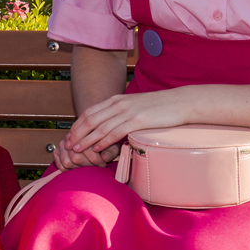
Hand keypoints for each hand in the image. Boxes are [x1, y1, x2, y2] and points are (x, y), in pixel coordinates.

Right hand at [56, 139, 121, 169]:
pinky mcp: (57, 151)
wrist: (92, 141)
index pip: (85, 148)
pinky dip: (70, 169)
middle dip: (88, 164)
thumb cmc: (104, 144)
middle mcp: (70, 136)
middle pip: (76, 157)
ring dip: (79, 168)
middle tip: (97, 166)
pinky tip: (78, 167)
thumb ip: (111, 151)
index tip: (103, 163)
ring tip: (87, 166)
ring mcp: (62, 143)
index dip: (96, 159)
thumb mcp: (111, 146)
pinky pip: (61, 165)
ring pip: (67, 162)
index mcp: (83, 131)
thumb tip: (105, 157)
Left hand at [63, 88, 198, 159]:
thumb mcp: (136, 107)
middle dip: (77, 133)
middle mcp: (118, 104)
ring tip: (77, 150)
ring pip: (100, 127)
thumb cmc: (160, 108)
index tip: (70, 136)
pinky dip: (103, 141)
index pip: (90, 112)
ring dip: (86, 139)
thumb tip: (112, 127)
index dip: (77, 125)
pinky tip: (97, 149)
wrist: (181, 102)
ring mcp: (128, 112)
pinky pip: (115, 132)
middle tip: (68, 146)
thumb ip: (122, 115)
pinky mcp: (138, 120)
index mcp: (117, 100)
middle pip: (90, 119)